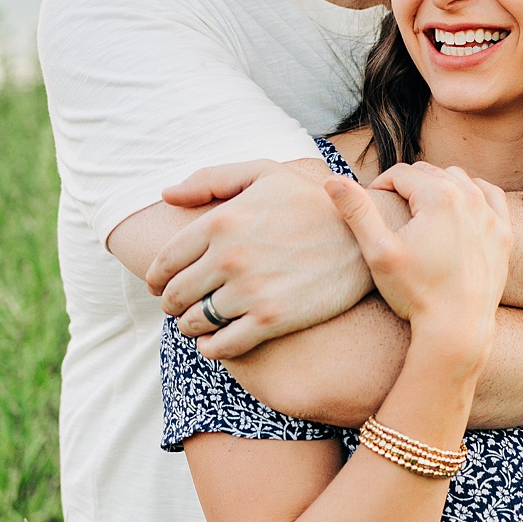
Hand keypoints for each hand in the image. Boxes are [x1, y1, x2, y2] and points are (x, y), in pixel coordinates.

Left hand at [150, 160, 373, 358]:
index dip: (156, 278)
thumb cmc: (313, 200)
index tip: (159, 286)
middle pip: (176, 295)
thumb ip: (212, 179)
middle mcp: (229, 257)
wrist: (366, 235)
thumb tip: (166, 195)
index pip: (165, 261)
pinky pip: (221, 346)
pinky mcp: (271, 320)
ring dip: (190, 327)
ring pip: (195, 322)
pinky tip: (215, 343)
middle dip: (172, 304)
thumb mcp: (266, 173)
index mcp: (221, 220)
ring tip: (199, 324)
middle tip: (179, 307)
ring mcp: (249, 290)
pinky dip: (211, 348)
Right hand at [326, 162, 511, 374]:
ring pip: (459, 180)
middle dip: (408, 186)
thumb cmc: (416, 292)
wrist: (458, 329)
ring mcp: (491, 215)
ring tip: (421, 211)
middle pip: (429, 173)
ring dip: (439, 187)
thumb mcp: (379, 251)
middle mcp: (470, 197)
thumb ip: (357, 210)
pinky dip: (474, 195)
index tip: (372, 208)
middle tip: (393, 212)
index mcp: (439, 196)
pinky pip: (491, 197)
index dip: (380, 187)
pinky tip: (461, 208)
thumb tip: (331, 179)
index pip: (400, 174)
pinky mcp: (504, 233)